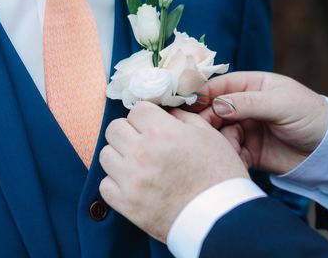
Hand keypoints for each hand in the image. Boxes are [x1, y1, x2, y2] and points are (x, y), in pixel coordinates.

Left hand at [99, 101, 248, 242]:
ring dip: (120, 156)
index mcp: (162, 132)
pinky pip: (105, 185)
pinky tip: (133, 183)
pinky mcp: (127, 205)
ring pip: (106, 155)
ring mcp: (131, 180)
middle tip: (143, 141)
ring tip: (138, 163)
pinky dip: (116, 183)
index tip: (152, 124)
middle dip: (129, 131)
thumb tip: (167, 114)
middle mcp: (141, 153)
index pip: (136, 110)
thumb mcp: (209, 136)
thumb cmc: (220, 175)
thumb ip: (184, 119)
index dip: (146, 115)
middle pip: (115, 129)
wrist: (222, 218)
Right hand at [198, 72, 327, 175]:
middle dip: (206, 118)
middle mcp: (245, 105)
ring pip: (219, 132)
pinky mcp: (249, 151)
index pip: (220, 85)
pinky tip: (234, 158)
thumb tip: (215, 105)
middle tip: (203, 129)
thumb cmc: (310, 116)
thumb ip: (247, 103)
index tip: (186, 102)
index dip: (202, 92)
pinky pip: (230, 151)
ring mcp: (246, 128)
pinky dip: (228, 155)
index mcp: (252, 86)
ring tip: (229, 145)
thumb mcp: (281, 103)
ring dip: (218, 139)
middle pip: (214, 109)